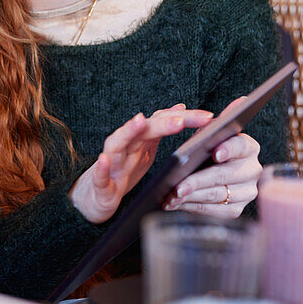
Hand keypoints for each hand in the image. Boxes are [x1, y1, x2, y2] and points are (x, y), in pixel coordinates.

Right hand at [70, 104, 214, 222]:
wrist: (95, 195)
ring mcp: (111, 164)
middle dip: (162, 122)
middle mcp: (124, 147)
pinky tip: (104, 160)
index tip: (207, 117)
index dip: (184, 118)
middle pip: (143, 129)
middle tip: (182, 120)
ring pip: (117, 143)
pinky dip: (101, 167)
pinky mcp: (100, 184)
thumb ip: (160, 129)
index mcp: (140, 141)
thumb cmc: (121, 171)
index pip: (162, 123)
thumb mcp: (146, 150)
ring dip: (127, 132)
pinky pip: (99, 175)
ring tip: (139, 121)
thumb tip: (181, 108)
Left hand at [163, 96, 262, 218]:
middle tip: (178, 186)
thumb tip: (242, 99)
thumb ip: (225, 119)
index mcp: (249, 147)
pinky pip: (214, 211)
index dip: (228, 149)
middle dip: (198, 181)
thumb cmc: (209, 152)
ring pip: (217, 195)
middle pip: (224, 176)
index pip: (241, 146)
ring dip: (191, 197)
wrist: (210, 176)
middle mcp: (253, 170)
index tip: (215, 153)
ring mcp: (247, 192)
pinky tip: (177, 204)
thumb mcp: (213, 136)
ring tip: (171, 196)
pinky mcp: (236, 209)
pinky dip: (193, 207)